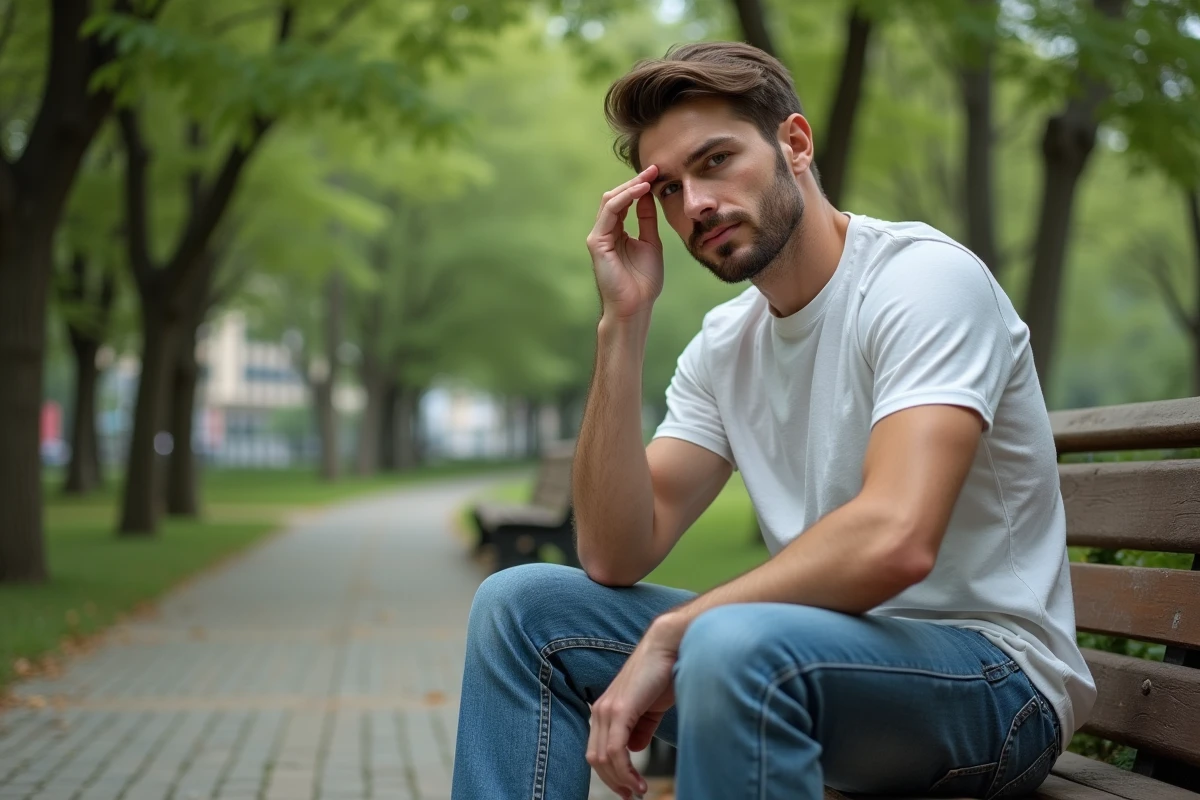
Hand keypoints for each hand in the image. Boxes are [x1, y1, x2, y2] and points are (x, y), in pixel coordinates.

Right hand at [586, 165, 662, 320]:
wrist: (635, 306)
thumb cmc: (643, 282)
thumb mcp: (651, 244)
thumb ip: (647, 221)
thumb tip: (649, 195)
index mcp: (617, 232)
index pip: (625, 202)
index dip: (640, 186)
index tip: (658, 173)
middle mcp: (605, 231)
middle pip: (616, 197)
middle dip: (635, 181)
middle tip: (655, 169)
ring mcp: (599, 236)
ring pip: (611, 201)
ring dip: (631, 186)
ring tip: (649, 177)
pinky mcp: (597, 242)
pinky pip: (609, 212)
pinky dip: (625, 199)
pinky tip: (641, 191)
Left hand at [587, 614, 685, 798]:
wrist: (668, 646)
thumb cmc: (662, 672)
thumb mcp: (650, 709)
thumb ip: (640, 728)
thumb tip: (635, 749)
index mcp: (605, 710)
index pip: (597, 750)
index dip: (610, 774)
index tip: (627, 789)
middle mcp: (600, 710)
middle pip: (595, 759)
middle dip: (613, 782)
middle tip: (631, 795)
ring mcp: (606, 710)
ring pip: (603, 758)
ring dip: (620, 780)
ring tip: (638, 790)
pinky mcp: (619, 710)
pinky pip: (615, 750)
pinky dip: (625, 770)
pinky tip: (638, 781)